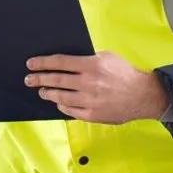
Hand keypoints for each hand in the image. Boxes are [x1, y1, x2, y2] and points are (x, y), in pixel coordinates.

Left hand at [24, 52, 168, 124]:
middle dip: (39, 79)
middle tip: (29, 79)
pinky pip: (71, 111)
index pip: (60, 62)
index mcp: (92, 65)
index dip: (43, 63)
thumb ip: (89, 58)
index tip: (31, 64)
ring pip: (61, 97)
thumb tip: (70, 61)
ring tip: (42, 91)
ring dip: (48, 93)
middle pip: (56, 80)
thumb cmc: (126, 75)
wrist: (143, 95)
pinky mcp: (92, 114)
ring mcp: (89, 100)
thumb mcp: (108, 57)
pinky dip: (62, 106)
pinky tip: (58, 102)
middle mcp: (88, 83)